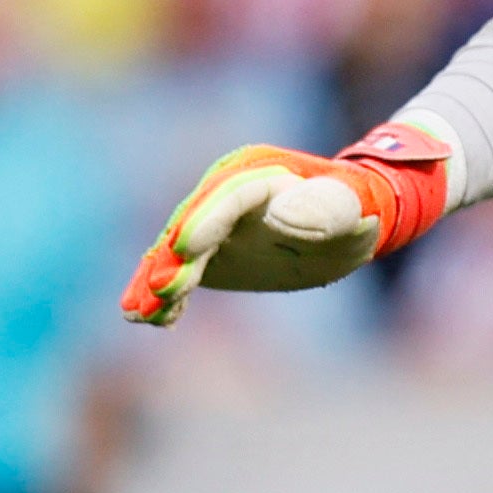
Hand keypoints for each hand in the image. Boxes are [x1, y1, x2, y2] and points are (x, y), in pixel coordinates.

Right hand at [120, 127, 452, 323]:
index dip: (206, 222)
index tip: (186, 248)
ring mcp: (214, 225)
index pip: (227, 198)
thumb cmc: (355, 207)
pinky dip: (166, 295)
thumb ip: (323, 208)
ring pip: (177, 252)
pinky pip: (183, 271)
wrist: (351, 218)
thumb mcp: (348, 205)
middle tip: (158, 290)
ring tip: (137, 313)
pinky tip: (150, 319)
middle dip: (173, 260)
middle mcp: (225, 195)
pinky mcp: (212, 254)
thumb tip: (283, 217)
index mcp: (258, 173)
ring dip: (156, 282)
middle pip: (192, 226)